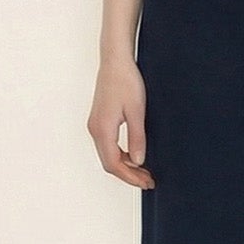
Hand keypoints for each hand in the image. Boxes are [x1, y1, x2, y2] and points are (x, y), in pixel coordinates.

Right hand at [87, 56, 155, 188]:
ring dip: (126, 165)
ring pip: (108, 155)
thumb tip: (139, 161)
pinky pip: (108, 145)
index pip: (114, 164)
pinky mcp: (99, 121)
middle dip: (129, 174)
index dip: (130, 177)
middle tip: (148, 180)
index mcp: (103, 129)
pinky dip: (121, 155)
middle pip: (109, 163)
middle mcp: (95, 130)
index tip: (146, 182)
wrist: (115, 62)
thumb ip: (137, 138)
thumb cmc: (126, 81)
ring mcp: (95, 126)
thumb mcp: (137, 111)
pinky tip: (135, 155)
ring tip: (145, 170)